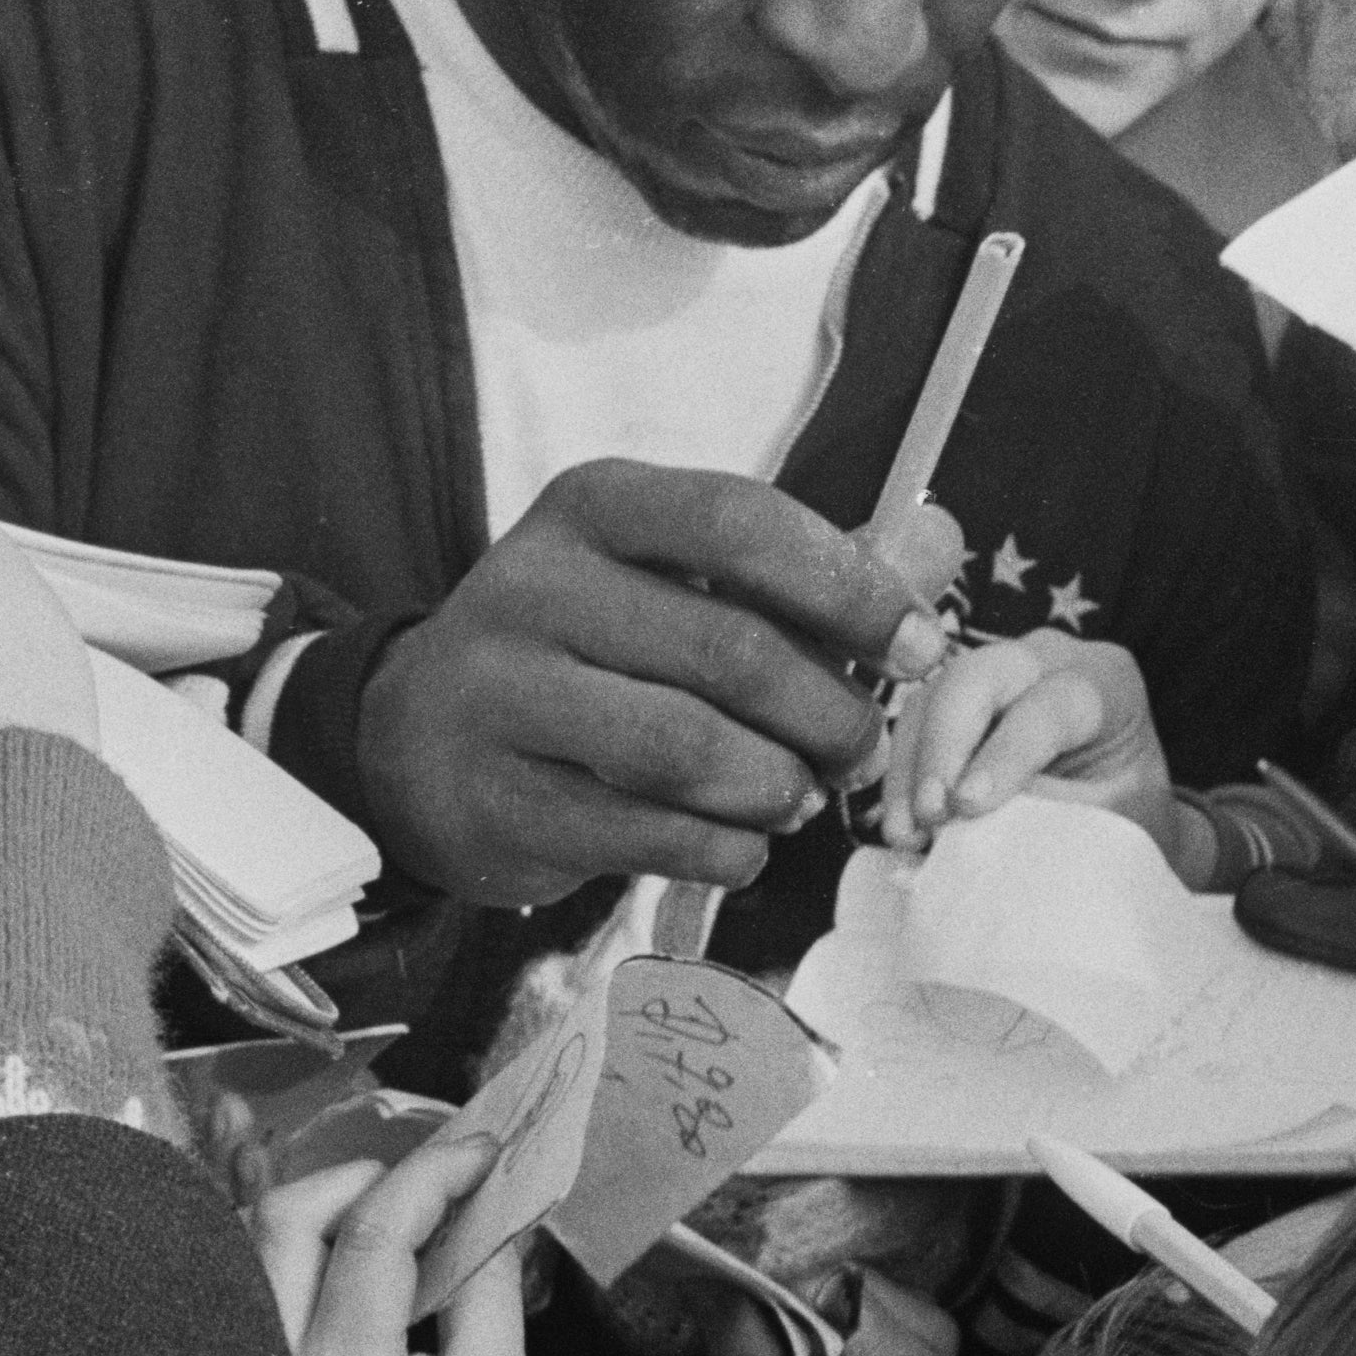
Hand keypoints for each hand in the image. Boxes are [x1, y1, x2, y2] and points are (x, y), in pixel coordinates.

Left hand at [254, 1122, 524, 1355]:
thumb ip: (489, 1292)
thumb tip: (492, 1214)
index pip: (378, 1225)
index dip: (436, 1171)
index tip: (484, 1150)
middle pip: (288, 1213)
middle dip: (364, 1175)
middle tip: (429, 1181)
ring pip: (254, 1244)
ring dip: (322, 1209)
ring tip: (391, 1216)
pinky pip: (250, 1287)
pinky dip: (296, 1253)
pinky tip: (347, 1263)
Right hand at [359, 461, 954, 906]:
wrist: (415, 740)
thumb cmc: (584, 649)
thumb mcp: (672, 580)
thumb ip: (806, 567)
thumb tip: (941, 539)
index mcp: (593, 507)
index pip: (742, 524)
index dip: (851, 589)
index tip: (919, 648)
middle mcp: (535, 586)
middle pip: (730, 652)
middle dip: (829, 714)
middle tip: (862, 751)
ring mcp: (504, 697)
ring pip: (688, 751)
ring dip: (777, 787)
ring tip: (799, 797)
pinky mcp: (498, 800)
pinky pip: (648, 835)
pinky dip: (725, 848)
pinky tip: (742, 841)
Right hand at [878, 629, 1169, 856]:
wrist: (1123, 818)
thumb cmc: (1126, 818)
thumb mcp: (1112, 820)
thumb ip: (1052, 812)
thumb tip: (974, 827)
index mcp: (1108, 681)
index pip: (1051, 702)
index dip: (1007, 753)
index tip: (970, 807)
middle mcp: (1048, 660)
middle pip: (979, 677)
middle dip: (945, 746)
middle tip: (931, 815)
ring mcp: (995, 676)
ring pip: (932, 698)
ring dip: (911, 769)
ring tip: (907, 835)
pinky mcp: (956, 704)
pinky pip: (913, 726)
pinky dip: (902, 777)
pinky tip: (901, 827)